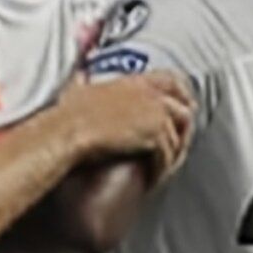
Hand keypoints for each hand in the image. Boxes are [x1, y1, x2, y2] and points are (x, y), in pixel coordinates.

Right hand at [58, 71, 194, 176]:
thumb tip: (80, 75)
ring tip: (164, 165)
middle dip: (184, 125)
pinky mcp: (155, 136)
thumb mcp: (77, 89)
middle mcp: (150, 95)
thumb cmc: (68, 114)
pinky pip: (168, 154)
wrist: (69, 131)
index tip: (183, 104)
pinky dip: (162, 167)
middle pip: (182, 108)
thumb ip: (82, 80)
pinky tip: (154, 176)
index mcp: (133, 82)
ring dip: (173, 152)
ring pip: (178, 135)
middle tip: (182, 140)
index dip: (180, 93)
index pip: (169, 81)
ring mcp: (156, 114)